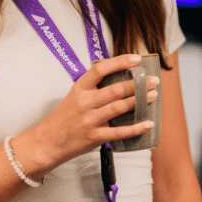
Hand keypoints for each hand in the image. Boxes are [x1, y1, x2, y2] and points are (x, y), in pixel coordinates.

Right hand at [17, 54, 159, 173]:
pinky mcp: (95, 137)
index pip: (100, 69)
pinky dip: (136, 128)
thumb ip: (94, 88)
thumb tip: (122, 78)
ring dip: (140, 101)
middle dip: (138, 84)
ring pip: (119, 107)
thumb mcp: (75, 96)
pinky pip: (120, 132)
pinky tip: (148, 123)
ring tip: (153, 95)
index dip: (120, 62)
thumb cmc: (64, 118)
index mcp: (79, 88)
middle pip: (115, 89)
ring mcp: (89, 120)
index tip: (137, 59)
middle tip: (154, 80)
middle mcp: (84, 102)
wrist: (46, 142)